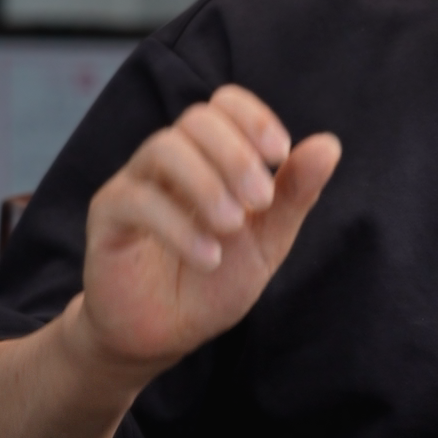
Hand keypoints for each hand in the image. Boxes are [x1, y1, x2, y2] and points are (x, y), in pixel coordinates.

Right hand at [77, 85, 340, 375]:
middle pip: (196, 119)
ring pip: (163, 148)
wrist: (165, 335)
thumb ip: (295, 194)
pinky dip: (178, 226)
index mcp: (210, 155)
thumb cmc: (215, 280)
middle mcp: (169, 159)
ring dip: (207, 184)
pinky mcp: (108, 217)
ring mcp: (135, 183)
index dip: (254, 118)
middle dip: (236, 155)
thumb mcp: (268, 240)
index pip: (224, 102)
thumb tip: (329, 144)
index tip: (280, 155)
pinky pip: (137, 200)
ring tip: (232, 227)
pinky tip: (207, 257)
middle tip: (260, 201)